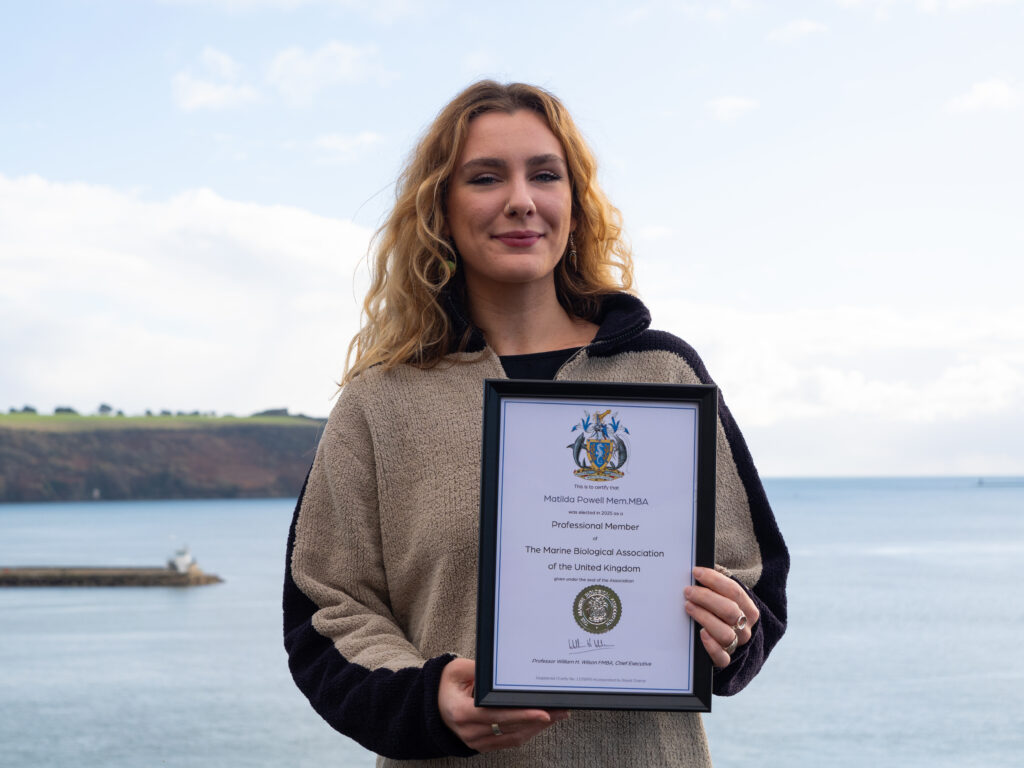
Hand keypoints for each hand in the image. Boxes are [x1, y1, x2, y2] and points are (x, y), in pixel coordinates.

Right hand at [438, 658, 569, 751]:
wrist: (432, 703)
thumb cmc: (446, 682)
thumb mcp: (458, 669)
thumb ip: (479, 670)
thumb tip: (504, 670)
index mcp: (461, 712)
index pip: (497, 715)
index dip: (522, 715)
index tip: (543, 712)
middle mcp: (469, 731)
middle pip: (510, 728)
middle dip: (537, 720)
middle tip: (560, 710)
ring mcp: (475, 741)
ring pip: (513, 738)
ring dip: (536, 728)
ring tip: (557, 715)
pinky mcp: (482, 745)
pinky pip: (508, 741)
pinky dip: (526, 732)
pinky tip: (541, 723)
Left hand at [684, 566, 759, 668]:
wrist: (722, 642)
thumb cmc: (718, 612)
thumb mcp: (721, 598)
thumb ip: (714, 587)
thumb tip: (697, 572)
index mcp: (748, 609)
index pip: (735, 591)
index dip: (715, 580)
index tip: (696, 572)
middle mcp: (745, 627)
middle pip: (730, 611)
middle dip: (707, 598)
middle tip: (688, 591)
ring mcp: (736, 644)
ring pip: (725, 633)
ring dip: (705, 617)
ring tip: (688, 607)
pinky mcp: (725, 659)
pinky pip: (722, 657)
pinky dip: (711, 646)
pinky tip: (701, 633)